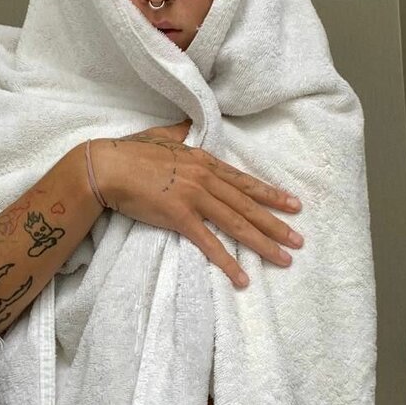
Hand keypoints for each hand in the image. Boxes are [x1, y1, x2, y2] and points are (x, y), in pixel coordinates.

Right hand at [91, 119, 303, 287]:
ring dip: (263, 243)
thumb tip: (186, 126)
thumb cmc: (129, 151)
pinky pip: (209, 243)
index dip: (270, 195)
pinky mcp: (180, 216)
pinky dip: (227, 262)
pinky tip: (242, 277)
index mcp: (203, 161)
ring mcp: (194, 197)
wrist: (107, 167)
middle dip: (276, 224)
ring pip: (237, 224)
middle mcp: (205, 179)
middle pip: (248, 205)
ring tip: (284, 259)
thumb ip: (178, 133)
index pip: (244, 182)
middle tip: (298, 240)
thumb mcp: (161, 136)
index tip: (293, 205)